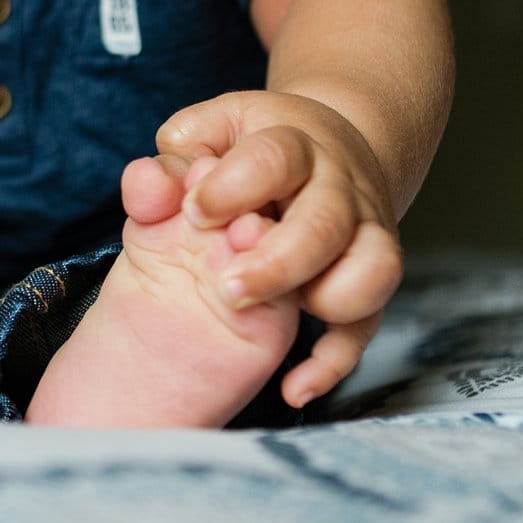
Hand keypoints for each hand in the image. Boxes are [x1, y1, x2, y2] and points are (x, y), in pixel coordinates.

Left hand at [155, 91, 403, 406]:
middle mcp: (338, 189)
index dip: (233, 187)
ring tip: (268, 317)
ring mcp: (362, 233)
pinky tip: (294, 387)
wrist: (329, 146)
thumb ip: (174, 160)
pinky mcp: (367, 278)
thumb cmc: (250, 146)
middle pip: (325, 224)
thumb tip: (148, 182)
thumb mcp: (209, 135)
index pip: (275, 160)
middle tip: (228, 288)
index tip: (194, 211)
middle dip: (277, 262)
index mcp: (293, 145)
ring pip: (374, 269)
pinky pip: (367, 323)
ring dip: (326, 301)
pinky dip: (335, 361)